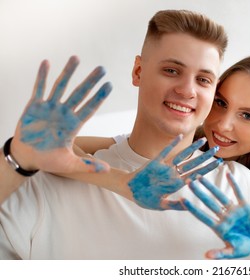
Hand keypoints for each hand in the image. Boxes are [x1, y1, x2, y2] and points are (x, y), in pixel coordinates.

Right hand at [12, 56, 111, 173]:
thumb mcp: (69, 165)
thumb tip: (107, 170)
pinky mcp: (34, 106)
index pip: (89, 108)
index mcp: (73, 125)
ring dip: (68, 73)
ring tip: (76, 58)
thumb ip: (87, 166)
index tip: (110, 85)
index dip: (99, 97)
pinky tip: (46, 62)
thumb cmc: (48, 160)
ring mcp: (49, 108)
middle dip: (90, 81)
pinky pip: (38, 88)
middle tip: (102, 69)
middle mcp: (64, 113)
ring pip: (61, 86)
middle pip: (79, 93)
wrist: (27, 157)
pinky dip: (41, 76)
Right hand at [127, 135, 222, 210]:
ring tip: (203, 140)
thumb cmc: (145, 199)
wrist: (130, 190)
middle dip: (205, 157)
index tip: (218, 163)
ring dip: (192, 148)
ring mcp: (164, 167)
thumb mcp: (162, 205)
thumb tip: (188, 205)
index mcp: (176, 184)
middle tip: (217, 149)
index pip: (195, 174)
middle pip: (192, 163)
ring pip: (181, 155)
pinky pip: (164, 152)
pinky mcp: (155, 162)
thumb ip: (175, 205)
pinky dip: (172, 144)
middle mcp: (172, 173)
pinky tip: (180, 136)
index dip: (207, 169)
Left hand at [183, 173, 249, 258]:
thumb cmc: (244, 246)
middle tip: (187, 181)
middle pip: (208, 203)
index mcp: (219, 228)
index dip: (193, 208)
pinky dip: (233, 183)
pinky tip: (227, 173)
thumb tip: (207, 256)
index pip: (203, 216)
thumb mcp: (232, 252)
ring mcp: (233, 210)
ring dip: (210, 186)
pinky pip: (238, 193)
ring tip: (200, 176)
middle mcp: (223, 216)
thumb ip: (220, 254)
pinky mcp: (244, 206)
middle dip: (198, 192)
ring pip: (219, 195)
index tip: (182, 200)